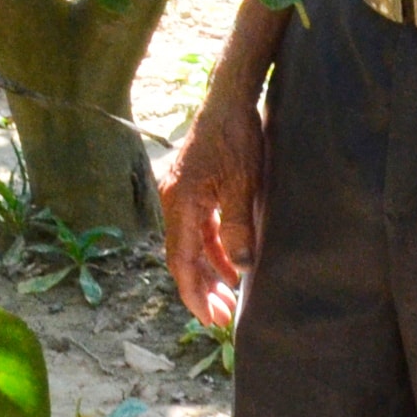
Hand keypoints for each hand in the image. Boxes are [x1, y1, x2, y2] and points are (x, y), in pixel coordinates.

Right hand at [153, 76, 266, 330]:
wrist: (230, 98)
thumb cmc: (237, 137)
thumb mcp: (243, 184)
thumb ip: (238, 227)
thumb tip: (241, 268)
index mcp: (180, 202)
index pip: (181, 260)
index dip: (194, 292)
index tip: (209, 318)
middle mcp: (173, 200)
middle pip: (182, 256)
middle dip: (201, 288)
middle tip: (221, 318)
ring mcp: (181, 194)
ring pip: (191, 244)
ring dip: (208, 271)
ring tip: (228, 298)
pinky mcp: (193, 188)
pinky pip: (199, 228)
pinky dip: (212, 249)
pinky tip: (230, 264)